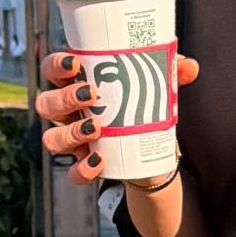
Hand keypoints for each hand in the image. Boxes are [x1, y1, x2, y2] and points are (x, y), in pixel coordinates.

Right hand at [35, 46, 200, 185]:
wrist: (150, 146)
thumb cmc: (142, 102)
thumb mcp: (156, 84)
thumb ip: (171, 72)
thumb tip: (190, 67)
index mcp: (77, 84)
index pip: (52, 70)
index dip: (56, 65)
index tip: (75, 63)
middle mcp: (68, 112)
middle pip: (46, 104)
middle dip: (63, 98)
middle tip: (92, 95)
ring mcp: (73, 140)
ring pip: (51, 138)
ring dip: (69, 132)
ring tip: (96, 128)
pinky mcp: (84, 164)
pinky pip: (73, 173)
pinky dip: (82, 170)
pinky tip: (99, 162)